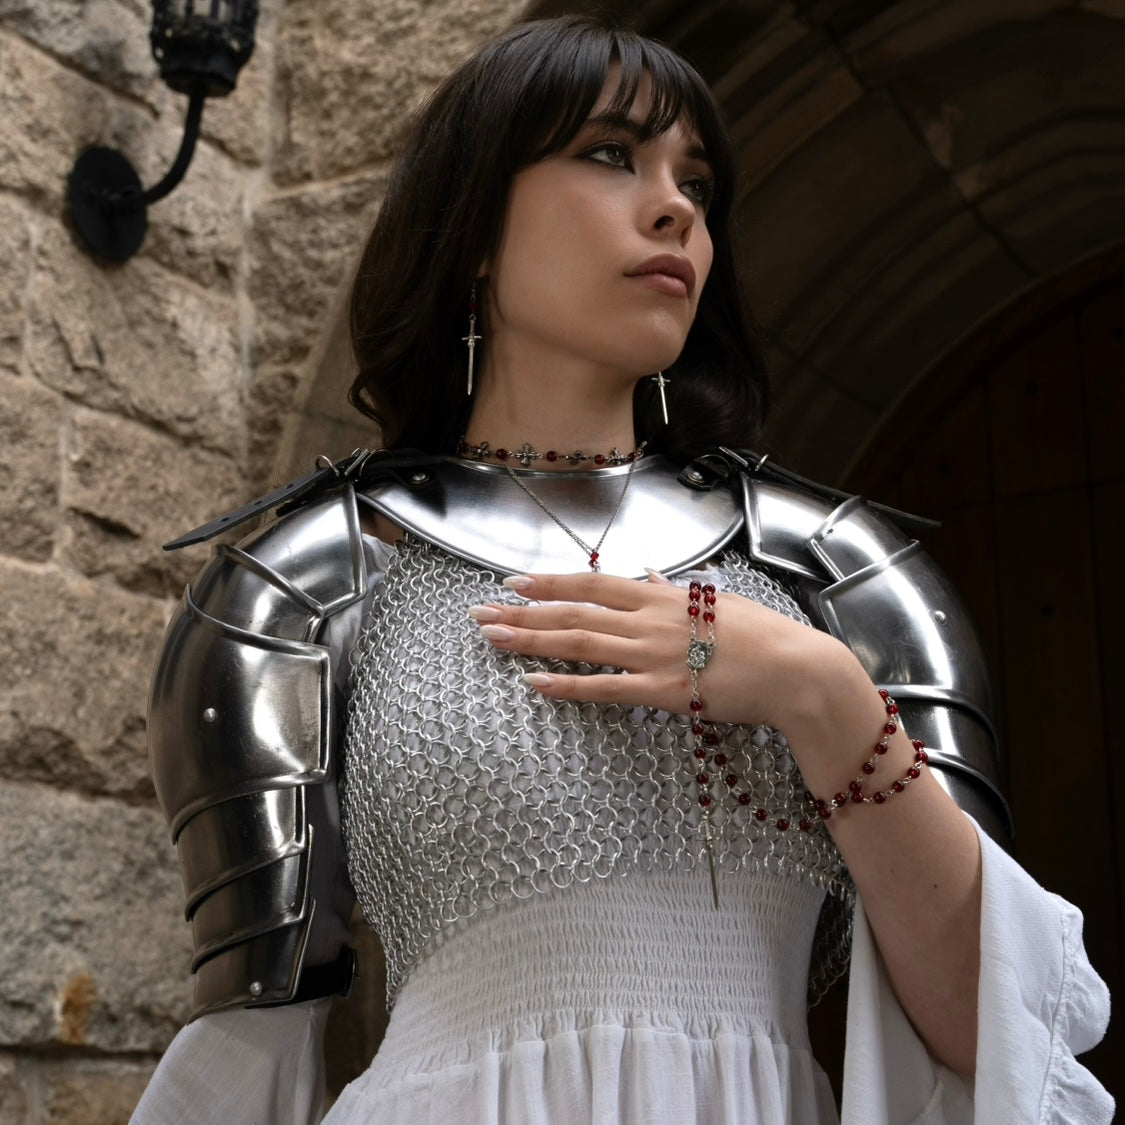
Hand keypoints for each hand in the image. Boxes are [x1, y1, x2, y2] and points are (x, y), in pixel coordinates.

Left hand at [468, 570, 825, 727]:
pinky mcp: (662, 692)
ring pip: (579, 644)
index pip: (592, 583)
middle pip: (573, 612)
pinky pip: (604, 688)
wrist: (796, 671)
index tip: (514, 581)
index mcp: (661, 596)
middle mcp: (649, 620)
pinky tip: (533, 683)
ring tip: (492, 638)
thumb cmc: (762, 636)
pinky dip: (566, 685)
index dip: (550, 582)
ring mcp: (653, 655)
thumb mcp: (715, 601)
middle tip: (481, 612)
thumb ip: (673, 591)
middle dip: (523, 611)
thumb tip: (647, 575)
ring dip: (531, 640)